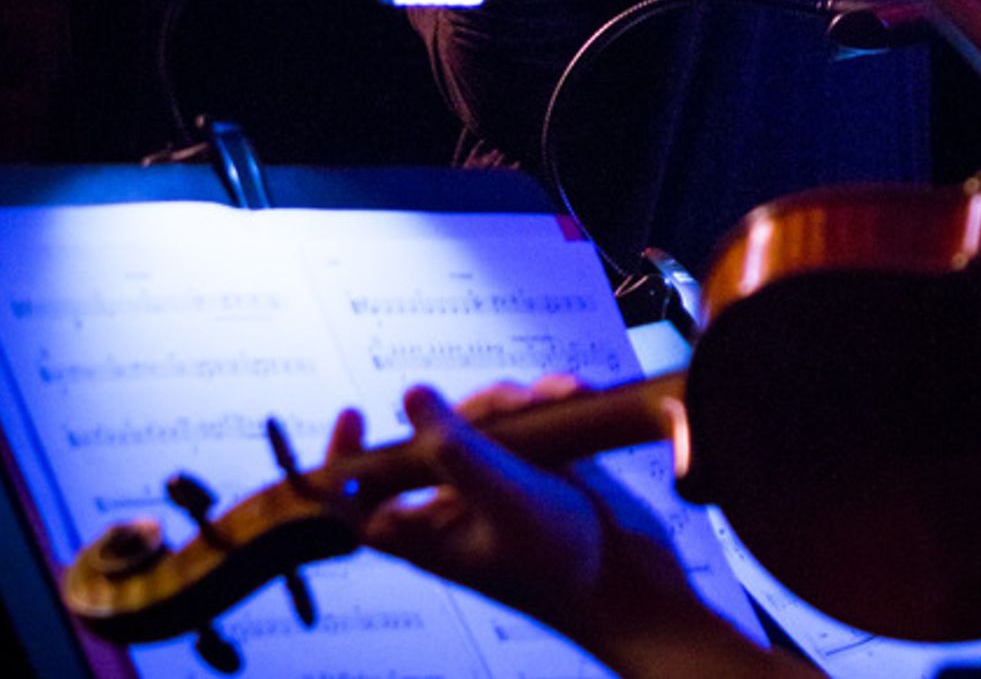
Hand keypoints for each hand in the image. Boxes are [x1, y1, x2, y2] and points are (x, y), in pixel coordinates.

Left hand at [325, 383, 800, 676]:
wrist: (635, 586)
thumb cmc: (564, 564)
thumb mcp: (503, 499)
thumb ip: (454, 448)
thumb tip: (410, 396)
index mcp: (429, 534)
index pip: (362, 502)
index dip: (345, 464)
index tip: (352, 414)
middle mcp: (457, 508)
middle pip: (435, 438)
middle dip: (471, 410)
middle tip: (510, 404)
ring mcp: (499, 488)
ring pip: (486, 422)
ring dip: (519, 403)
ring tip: (552, 398)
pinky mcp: (538, 471)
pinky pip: (528, 422)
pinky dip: (548, 405)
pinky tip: (570, 394)